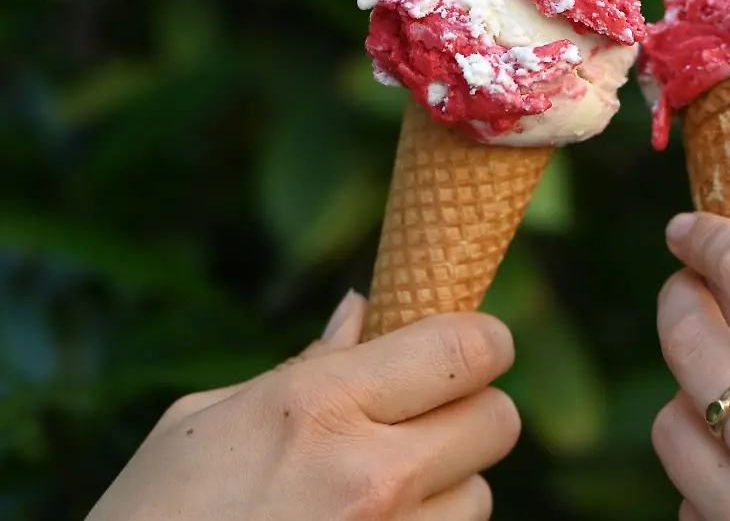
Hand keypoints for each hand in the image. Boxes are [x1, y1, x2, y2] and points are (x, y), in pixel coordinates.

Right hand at [86, 291, 519, 520]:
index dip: (485, 340)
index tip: (478, 342)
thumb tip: (361, 310)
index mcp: (316, 406)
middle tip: (428, 416)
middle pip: (498, 420)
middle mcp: (368, 476)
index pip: (465, 350)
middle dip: (472, 410)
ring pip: (480, 494)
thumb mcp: (205, 422)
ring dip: (447, 486)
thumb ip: (302, 365)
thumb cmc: (152, 517)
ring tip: (378, 492)